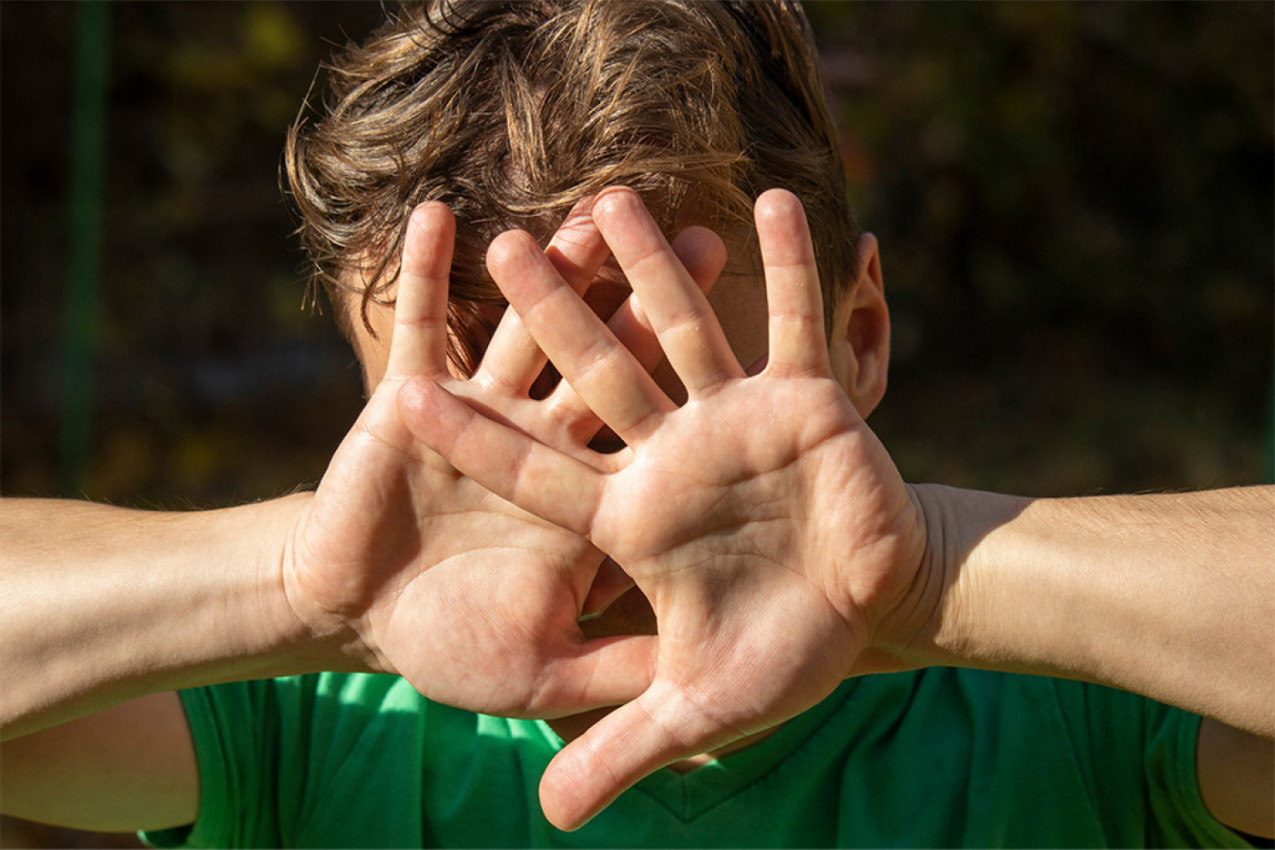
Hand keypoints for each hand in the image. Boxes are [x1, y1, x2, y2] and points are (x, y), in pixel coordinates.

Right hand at [282, 199, 720, 718]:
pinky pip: (417, 326)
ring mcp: (480, 415)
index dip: (701, 403)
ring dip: (556, 273)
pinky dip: (421, 274)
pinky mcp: (409, 401)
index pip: (655, 441)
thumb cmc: (453, 651)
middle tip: (704, 243)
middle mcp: (546, 443)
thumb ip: (618, 680)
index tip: (755, 361)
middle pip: (611, 364)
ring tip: (593, 213)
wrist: (359, 621)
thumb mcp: (546, 676)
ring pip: (527, 331)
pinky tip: (435, 215)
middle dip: (650, 305)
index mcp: (590, 501)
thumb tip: (701, 679)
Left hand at [405, 187, 929, 828]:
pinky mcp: (807, 399)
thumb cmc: (784, 649)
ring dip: (650, 269)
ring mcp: (736, 418)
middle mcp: (672, 456)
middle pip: (597, 375)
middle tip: (503, 249)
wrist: (870, 607)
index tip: (402, 393)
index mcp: (632, 519)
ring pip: (683, 329)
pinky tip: (767, 203)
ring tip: (608, 197)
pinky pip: (794, 323)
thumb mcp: (696, 710)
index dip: (475, 438)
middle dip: (552, 315)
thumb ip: (619, 749)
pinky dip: (786, 268)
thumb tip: (547, 816)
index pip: (537, 471)